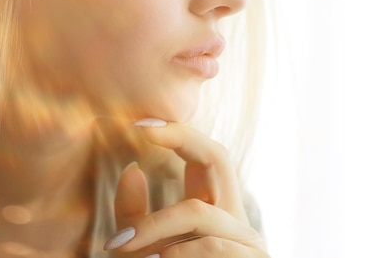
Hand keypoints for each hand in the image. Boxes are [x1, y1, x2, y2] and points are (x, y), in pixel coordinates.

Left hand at [105, 118, 268, 257]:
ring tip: (121, 248)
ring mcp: (247, 239)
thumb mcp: (144, 250)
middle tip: (140, 131)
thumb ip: (136, 215)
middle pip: (218, 157)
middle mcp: (235, 215)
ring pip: (198, 211)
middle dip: (179, 140)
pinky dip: (175, 254)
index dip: (177, 132)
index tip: (138, 124)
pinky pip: (209, 245)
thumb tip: (131, 169)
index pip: (206, 153)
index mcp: (214, 207)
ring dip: (153, 228)